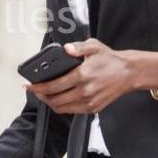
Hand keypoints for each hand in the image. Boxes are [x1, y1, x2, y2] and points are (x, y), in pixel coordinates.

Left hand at [26, 38, 148, 113]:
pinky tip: (59, 98)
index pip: (53, 86)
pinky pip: (72, 111)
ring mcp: (89, 102)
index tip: (28, 85)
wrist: (129, 73)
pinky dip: (62, 107)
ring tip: (44, 94)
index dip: (37, 87)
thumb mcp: (94, 46)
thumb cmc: (111, 60)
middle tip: (34, 90)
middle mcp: (85, 91)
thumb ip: (78, 47)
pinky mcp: (93, 109)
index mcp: (82, 76)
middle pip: (54, 100)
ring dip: (50, 103)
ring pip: (62, 108)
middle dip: (41, 96)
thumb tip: (66, 49)